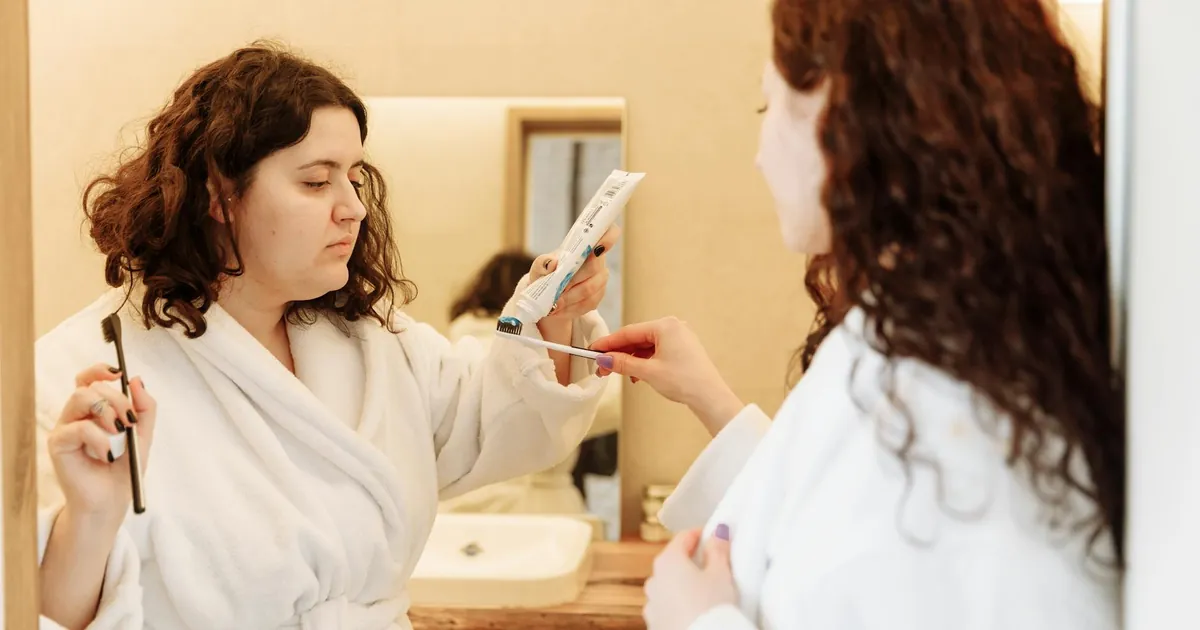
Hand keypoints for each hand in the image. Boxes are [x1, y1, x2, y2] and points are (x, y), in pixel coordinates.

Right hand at [48, 364, 156, 524]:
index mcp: (93, 411)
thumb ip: (144, 408)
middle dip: (118, 400)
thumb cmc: (123, 469)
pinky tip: (107, 454)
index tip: (118, 374)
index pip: (87, 378)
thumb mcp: (143, 434)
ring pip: (82, 398)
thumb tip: (136, 379)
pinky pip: (79, 428)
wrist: (112, 500)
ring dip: (108, 412)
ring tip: (119, 434)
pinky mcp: (58, 444)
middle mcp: (76, 416)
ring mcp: (65, 428)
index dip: (99, 370)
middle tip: (130, 422)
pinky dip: (100, 438)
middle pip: (91, 387)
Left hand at [529, 225, 621, 321]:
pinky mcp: (597, 297)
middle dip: (572, 281)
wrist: (548, 290)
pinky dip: (570, 309)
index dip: (609, 238)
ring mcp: (601, 279)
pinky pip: (587, 304)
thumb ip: (543, 263)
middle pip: (593, 268)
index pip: (609, 234)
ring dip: (570, 299)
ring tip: (552, 305)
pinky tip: (557, 311)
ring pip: (590, 290)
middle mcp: (599, 260)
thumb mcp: (540, 265)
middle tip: (555, 292)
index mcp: (588, 244)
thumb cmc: (547, 271)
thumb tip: (552, 264)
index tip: (598, 248)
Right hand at [590, 317, 743, 434]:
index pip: (628, 332)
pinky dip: (644, 362)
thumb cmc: (684, 381)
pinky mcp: (682, 349)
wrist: (710, 396)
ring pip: (646, 346)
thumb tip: (603, 360)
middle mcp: (673, 327)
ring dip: (631, 360)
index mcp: (665, 326)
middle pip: (637, 338)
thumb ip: (623, 363)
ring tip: (620, 375)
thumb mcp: (648, 372)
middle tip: (602, 368)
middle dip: (619, 354)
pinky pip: (656, 351)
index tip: (593, 351)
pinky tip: (637, 376)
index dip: (608, 343)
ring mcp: (679, 337)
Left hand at [643, 525, 737, 629]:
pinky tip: (694, 611)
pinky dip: (678, 606)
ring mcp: (652, 604)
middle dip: (691, 561)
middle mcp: (654, 580)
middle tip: (712, 564)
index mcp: (668, 561)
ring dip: (682, 585)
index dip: (700, 534)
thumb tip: (717, 534)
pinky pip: (667, 608)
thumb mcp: (721, 574)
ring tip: (705, 593)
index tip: (713, 536)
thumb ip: (718, 550)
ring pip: (668, 587)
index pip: (683, 537)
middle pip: (673, 562)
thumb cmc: (710, 608)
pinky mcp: (656, 624)